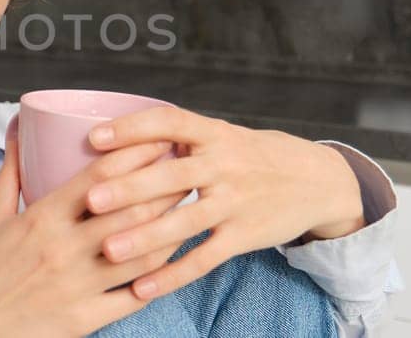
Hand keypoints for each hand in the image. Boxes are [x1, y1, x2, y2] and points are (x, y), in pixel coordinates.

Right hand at [0, 131, 187, 336]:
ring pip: (141, 252)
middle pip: (131, 210)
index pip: (100, 177)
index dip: (136, 154)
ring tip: (190, 211)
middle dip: (166, 186)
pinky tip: (173, 263)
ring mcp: (77, 285)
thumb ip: (13, 175)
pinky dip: (158, 278)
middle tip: (189, 170)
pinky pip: (133, 296)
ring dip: (171, 229)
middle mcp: (64, 248)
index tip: (160, 139)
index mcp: (41, 219)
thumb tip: (19, 130)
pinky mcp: (84, 318)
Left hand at [82, 107, 363, 301]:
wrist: (318, 181)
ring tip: (109, 250)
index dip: (132, 128)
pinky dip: (173, 275)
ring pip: (185, 222)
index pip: (170, 122)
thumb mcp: (224, 135)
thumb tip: (117, 139)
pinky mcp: (245, 235)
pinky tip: (142, 288)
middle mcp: (225, 165)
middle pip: (172, 176)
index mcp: (214, 133)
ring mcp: (236, 202)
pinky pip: (204, 259)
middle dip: (130, 188)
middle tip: (92, 200)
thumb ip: (181, 138)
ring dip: (145, 237)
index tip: (95, 138)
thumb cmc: (255, 156)